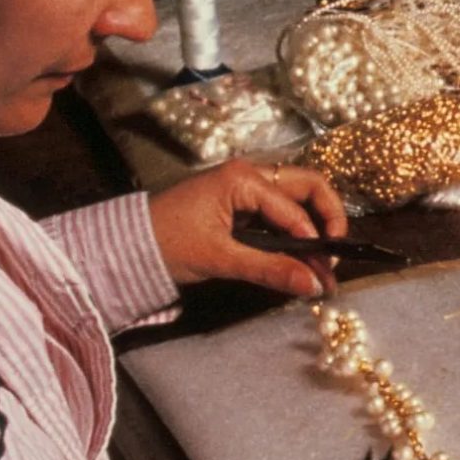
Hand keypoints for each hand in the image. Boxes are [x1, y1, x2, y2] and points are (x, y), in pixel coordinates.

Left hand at [146, 159, 348, 297]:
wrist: (124, 245)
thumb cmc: (166, 243)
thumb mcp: (220, 258)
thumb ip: (270, 269)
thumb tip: (314, 286)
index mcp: (243, 178)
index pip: (295, 208)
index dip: (315, 239)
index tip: (326, 272)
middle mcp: (251, 174)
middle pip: (309, 187)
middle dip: (329, 219)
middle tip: (335, 254)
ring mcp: (247, 186)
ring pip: (298, 199)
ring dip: (314, 226)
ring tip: (321, 262)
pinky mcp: (242, 202)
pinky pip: (281, 211)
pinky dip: (295, 232)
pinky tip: (300, 256)